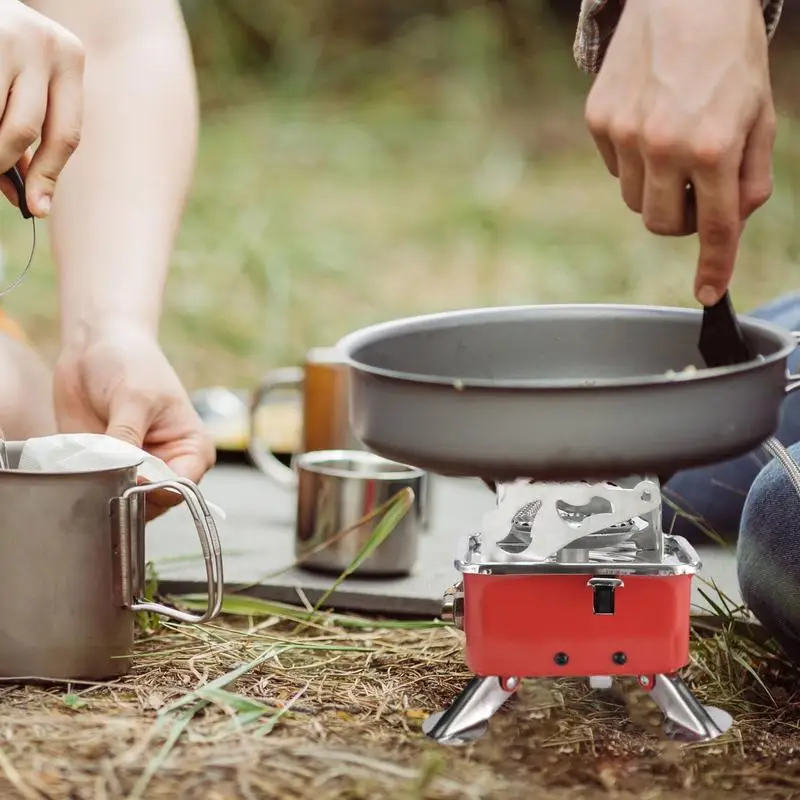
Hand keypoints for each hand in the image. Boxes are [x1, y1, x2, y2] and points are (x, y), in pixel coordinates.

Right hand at [0, 0, 84, 217]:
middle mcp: (44, 43)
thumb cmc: (2, 49)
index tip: (37, 208)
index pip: (66, 134)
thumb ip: (28, 133)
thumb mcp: (24, 82)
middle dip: (3, 162)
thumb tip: (29, 198)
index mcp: (70, 59)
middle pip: (26, 129)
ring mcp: (6, 34)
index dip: (48, 175)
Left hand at [53, 326, 215, 519]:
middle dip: (129, 493)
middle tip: (106, 472)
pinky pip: (97, 492)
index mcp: (192, 450)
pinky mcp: (107, 470)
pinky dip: (86, 484)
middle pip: (154, 502)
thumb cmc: (131, 362)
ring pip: (125, 502)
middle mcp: (168, 465)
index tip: (130, 478)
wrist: (95, 346)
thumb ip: (128, 437)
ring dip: (105, 489)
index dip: (155, 489)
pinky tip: (80, 464)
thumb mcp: (134, 397)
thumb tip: (122, 474)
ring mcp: (136, 470)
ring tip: (93, 463)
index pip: (181, 488)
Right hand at [584, 0, 775, 304]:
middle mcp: (664, 144)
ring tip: (672, 142)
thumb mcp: (760, 117)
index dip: (714, 266)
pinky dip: (633, 159)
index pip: (716, 226)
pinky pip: (614, 168)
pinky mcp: (598, 121)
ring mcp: (624, 134)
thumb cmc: (729, 56)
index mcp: (715, 145)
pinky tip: (649, 120)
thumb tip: (729, 226)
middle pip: (663, 225)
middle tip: (697, 185)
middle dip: (682, 216)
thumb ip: (750, 179)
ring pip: (635, 200)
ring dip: (656, 187)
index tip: (708, 294)